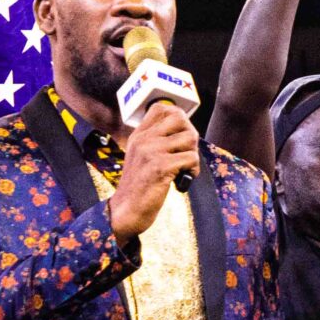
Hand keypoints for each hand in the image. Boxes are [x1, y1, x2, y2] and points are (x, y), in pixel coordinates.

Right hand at [107, 102, 199, 241]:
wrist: (127, 211)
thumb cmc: (140, 186)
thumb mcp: (142, 157)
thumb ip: (156, 141)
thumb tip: (187, 130)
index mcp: (139, 135)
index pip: (161, 108)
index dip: (178, 118)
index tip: (180, 137)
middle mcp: (143, 139)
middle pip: (180, 118)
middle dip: (190, 135)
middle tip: (185, 154)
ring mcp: (150, 151)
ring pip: (190, 137)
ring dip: (193, 154)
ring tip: (184, 168)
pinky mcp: (159, 167)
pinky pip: (191, 158)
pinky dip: (193, 170)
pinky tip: (182, 180)